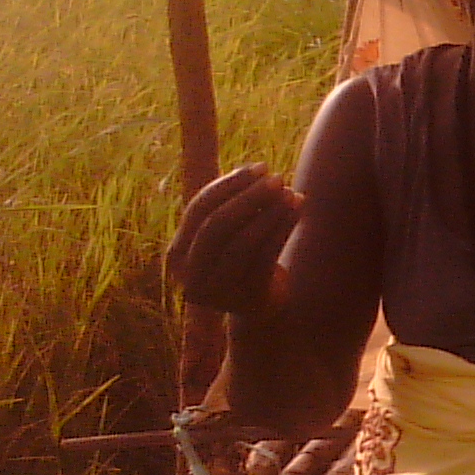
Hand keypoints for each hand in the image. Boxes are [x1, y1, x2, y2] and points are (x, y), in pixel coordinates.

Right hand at [166, 163, 301, 312]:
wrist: (261, 307)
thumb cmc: (242, 260)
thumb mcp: (228, 236)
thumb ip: (231, 205)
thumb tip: (256, 169)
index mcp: (176, 256)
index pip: (198, 209)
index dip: (229, 184)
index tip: (260, 166)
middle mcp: (190, 276)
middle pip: (217, 226)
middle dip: (248, 197)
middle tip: (277, 178)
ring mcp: (217, 292)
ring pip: (243, 243)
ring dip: (269, 213)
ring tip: (291, 192)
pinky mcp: (247, 298)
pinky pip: (266, 258)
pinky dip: (282, 230)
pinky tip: (298, 210)